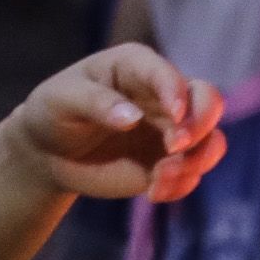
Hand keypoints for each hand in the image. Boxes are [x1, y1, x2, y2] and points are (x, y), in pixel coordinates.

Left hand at [15, 44, 226, 204]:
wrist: (49, 152)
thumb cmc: (54, 111)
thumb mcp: (62, 99)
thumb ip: (96, 103)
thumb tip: (132, 118)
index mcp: (138, 67)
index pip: (168, 74)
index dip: (177, 92)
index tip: (174, 116)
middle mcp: (163, 95)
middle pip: (208, 101)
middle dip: (200, 124)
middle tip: (174, 147)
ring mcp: (170, 130)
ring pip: (210, 140)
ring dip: (194, 162)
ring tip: (158, 179)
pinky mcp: (169, 162)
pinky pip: (193, 174)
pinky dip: (181, 185)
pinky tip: (152, 192)